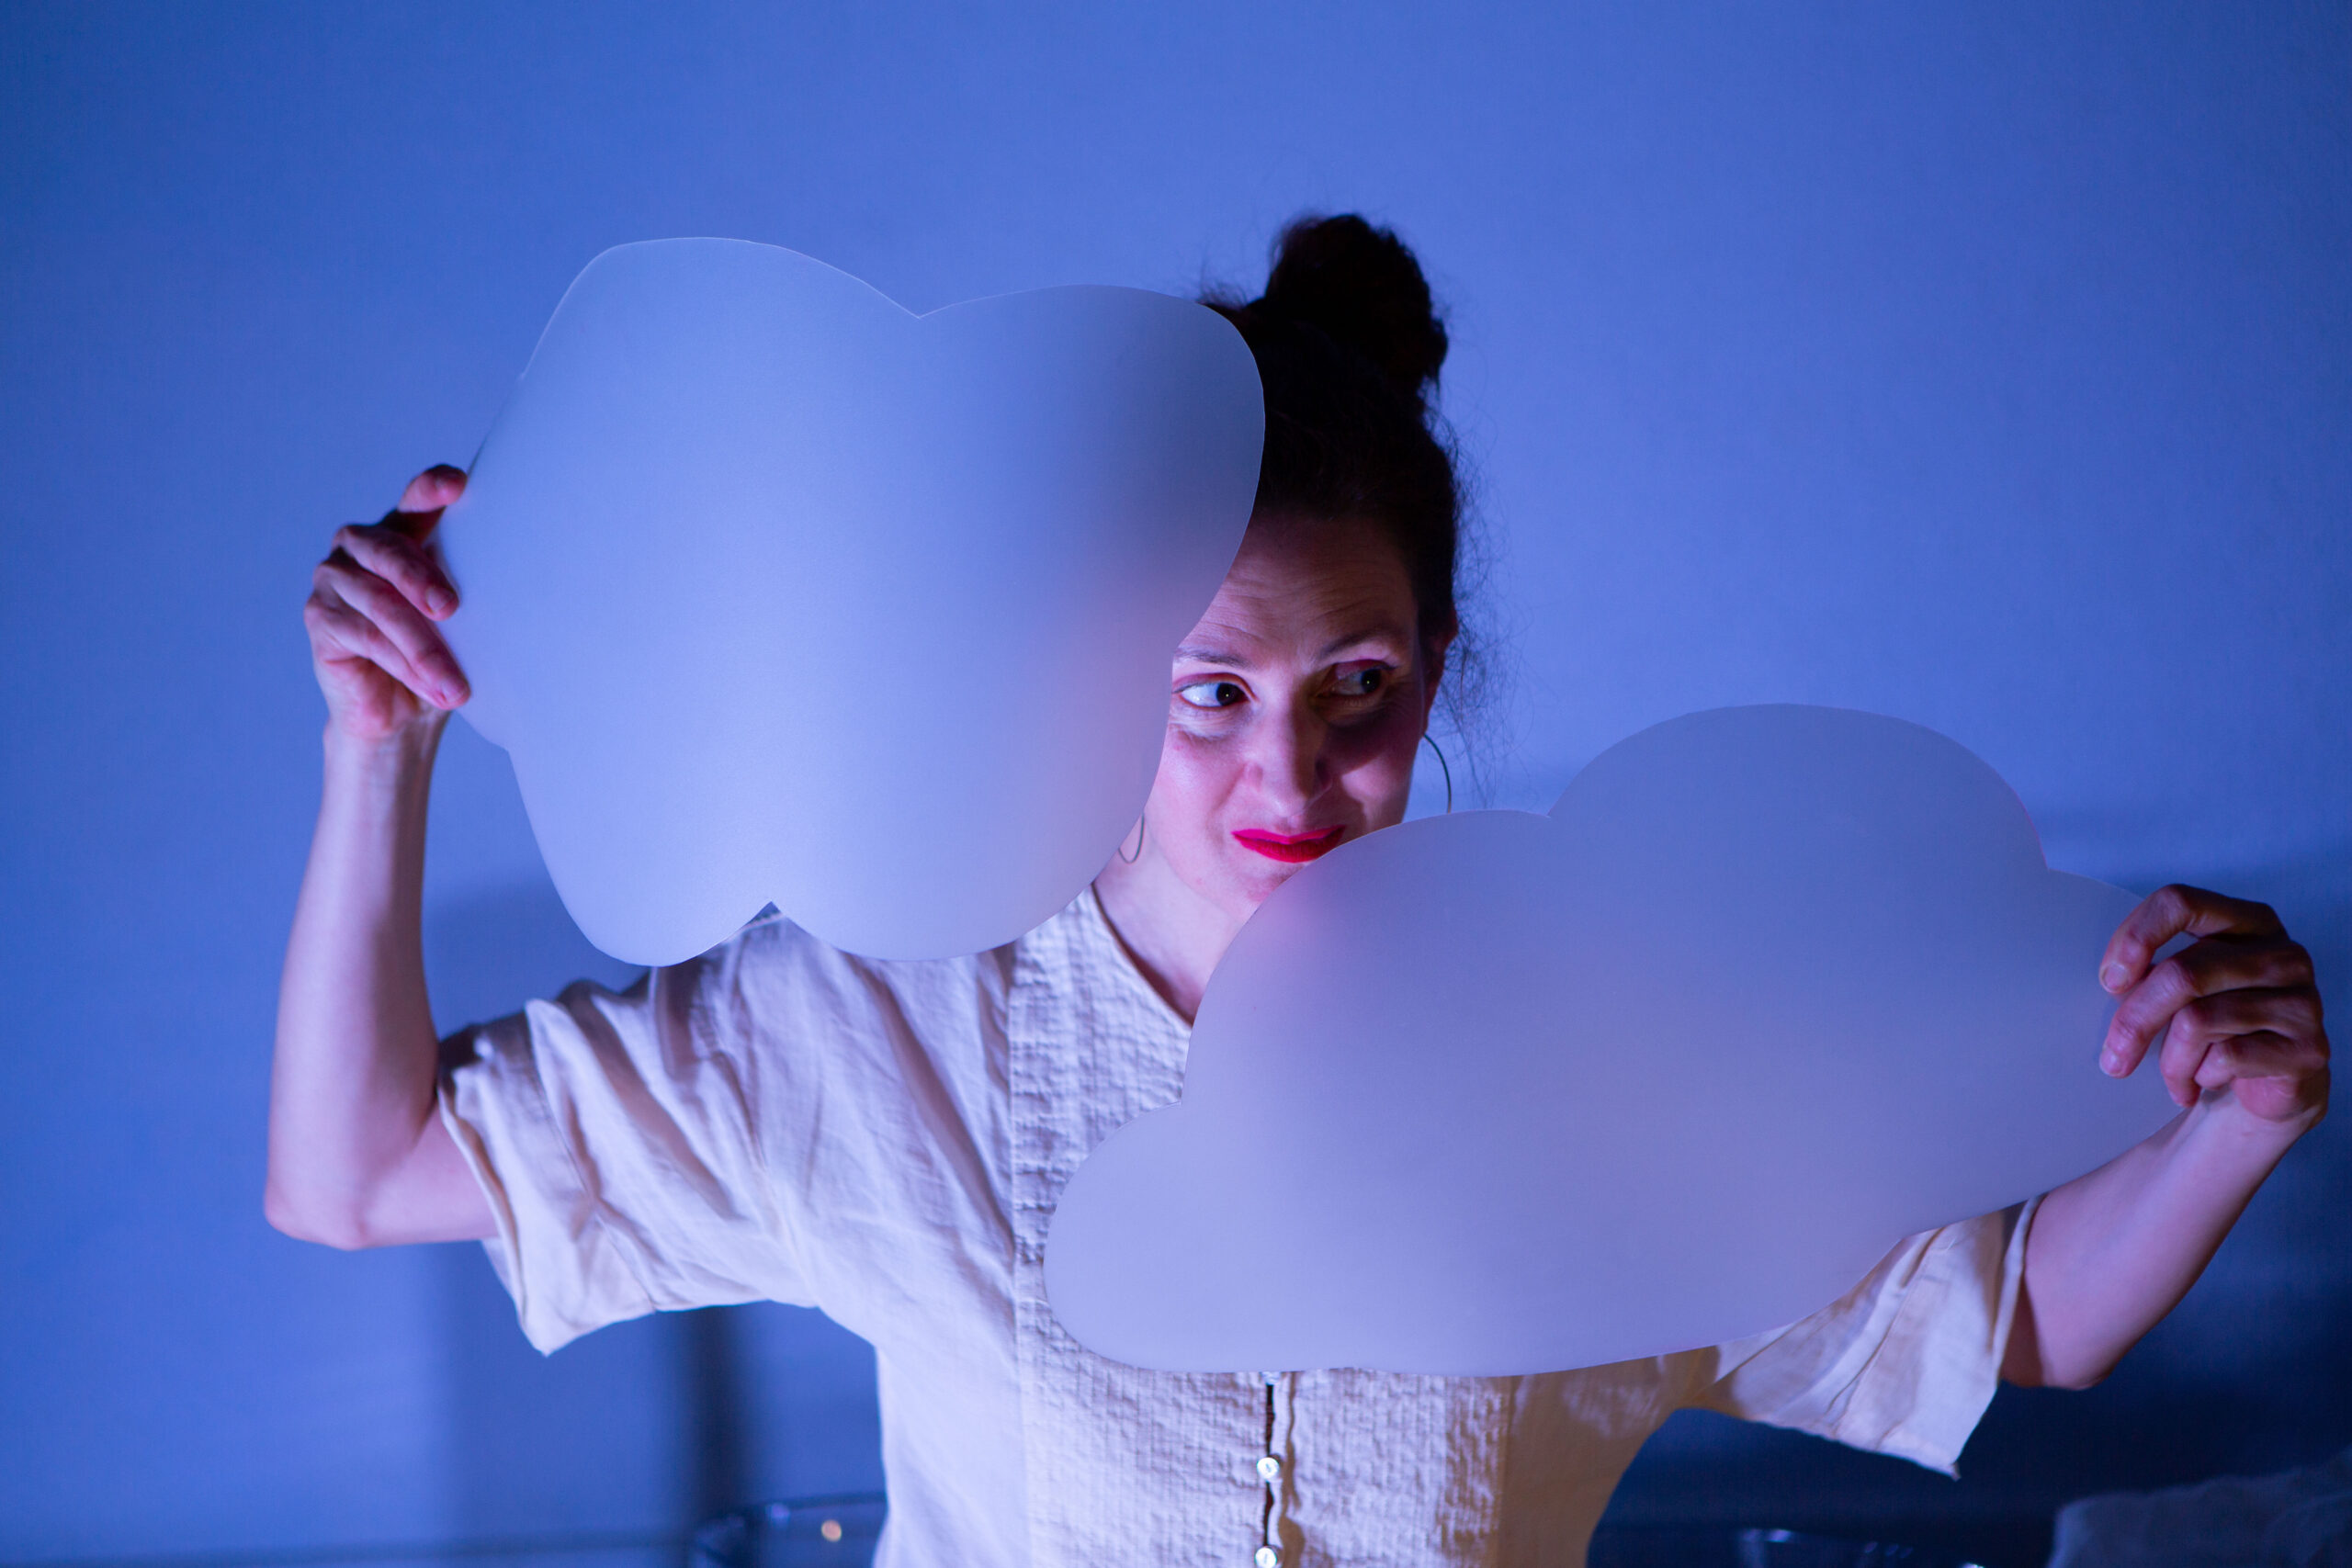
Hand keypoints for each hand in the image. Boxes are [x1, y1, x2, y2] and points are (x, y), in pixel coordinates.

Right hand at [305, 466, 470, 742]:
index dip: (431, 489)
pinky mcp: (319, 618)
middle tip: (449, 608)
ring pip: (381, 605)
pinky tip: (435, 690)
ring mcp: (334, 579)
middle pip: (390, 552)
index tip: (458, 484)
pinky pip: (366, 638)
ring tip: (457, 685)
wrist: (401, 714)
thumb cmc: (440, 657)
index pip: (415, 501)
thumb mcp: (463, 622)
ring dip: (424, 647)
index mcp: (402, 533)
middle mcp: (361, 547)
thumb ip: (474, 592)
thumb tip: (522, 590)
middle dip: (421, 578)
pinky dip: (405, 666)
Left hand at [2099, 884, 2329, 1126]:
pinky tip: (2200, 1085)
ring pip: (2197, 1020)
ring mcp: (2301, 1001)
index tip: (2109, 980)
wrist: (2269, 1090)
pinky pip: (2226, 1058)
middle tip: (2112, 1057)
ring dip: (2169, 1060)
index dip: (2136, 938)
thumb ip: (2157, 970)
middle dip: (2135, 1021)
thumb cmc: (2219, 1030)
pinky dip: (2198, 1076)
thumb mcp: (2188, 988)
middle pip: (2182, 973)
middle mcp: (2283, 954)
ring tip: (2171, 1076)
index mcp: (2250, 922)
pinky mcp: (2307, 1048)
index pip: (2181, 903)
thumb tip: (2110, 982)